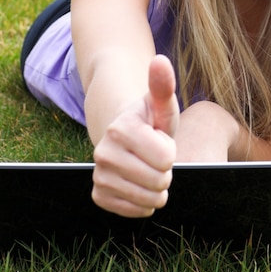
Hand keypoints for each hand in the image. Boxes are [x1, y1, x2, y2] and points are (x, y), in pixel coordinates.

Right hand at [91, 55, 178, 216]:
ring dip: (157, 188)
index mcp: (121, 128)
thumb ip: (163, 85)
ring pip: (149, 199)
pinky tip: (140, 184)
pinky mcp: (99, 195)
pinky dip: (143, 202)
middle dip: (165, 170)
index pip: (167, 157)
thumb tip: (160, 60)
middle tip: (154, 156)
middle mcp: (103, 152)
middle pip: (159, 180)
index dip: (170, 150)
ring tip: (149, 168)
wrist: (126, 136)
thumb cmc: (151, 120)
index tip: (159, 139)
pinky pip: (133, 211)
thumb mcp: (161, 104)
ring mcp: (99, 175)